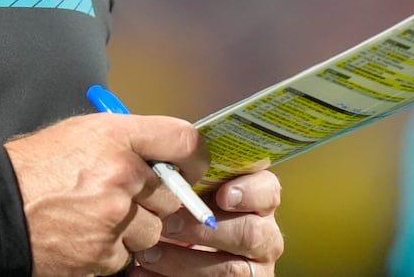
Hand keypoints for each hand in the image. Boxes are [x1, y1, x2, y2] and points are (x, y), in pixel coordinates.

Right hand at [6, 113, 207, 276]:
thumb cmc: (34, 166)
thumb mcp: (80, 132)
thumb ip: (126, 140)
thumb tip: (163, 155)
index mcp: (116, 135)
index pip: (184, 141)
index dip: (193, 158)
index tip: (189, 168)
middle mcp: (122, 174)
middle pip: (173, 194)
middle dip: (156, 199)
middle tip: (130, 197)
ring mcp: (115, 217)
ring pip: (154, 230)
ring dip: (135, 229)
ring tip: (101, 217)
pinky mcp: (105, 254)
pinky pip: (129, 256)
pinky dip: (114, 250)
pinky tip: (87, 235)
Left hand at [129, 169, 283, 275]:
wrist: (177, 247)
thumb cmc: (182, 208)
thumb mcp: (190, 186)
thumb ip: (190, 170)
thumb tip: (167, 149)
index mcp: (256, 198)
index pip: (269, 190)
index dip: (250, 193)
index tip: (223, 195)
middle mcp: (263, 233)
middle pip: (252, 233)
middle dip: (206, 230)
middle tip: (167, 224)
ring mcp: (255, 266)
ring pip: (231, 269)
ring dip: (184, 261)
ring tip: (148, 253)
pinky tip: (144, 271)